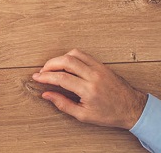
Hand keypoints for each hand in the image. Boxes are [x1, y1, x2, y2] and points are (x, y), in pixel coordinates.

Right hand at [32, 49, 147, 129]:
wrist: (133, 108)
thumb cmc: (110, 114)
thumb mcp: (84, 115)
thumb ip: (63, 104)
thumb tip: (46, 95)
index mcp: (89, 90)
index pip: (61, 78)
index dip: (45, 76)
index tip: (36, 77)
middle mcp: (94, 76)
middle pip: (65, 61)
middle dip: (49, 64)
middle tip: (42, 71)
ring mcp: (99, 68)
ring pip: (73, 54)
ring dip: (59, 58)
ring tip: (53, 67)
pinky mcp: (102, 65)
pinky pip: (82, 54)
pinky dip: (70, 56)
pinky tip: (66, 64)